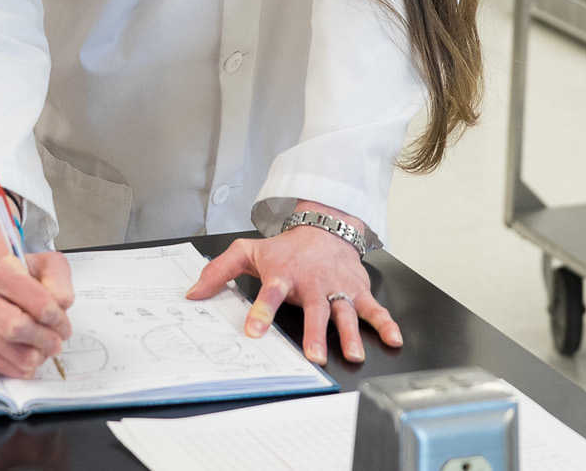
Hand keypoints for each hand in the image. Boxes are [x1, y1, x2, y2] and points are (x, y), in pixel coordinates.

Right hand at [0, 189, 73, 378]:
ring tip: (46, 345)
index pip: (34, 299)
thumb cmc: (18, 264)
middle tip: (59, 336)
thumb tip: (62, 307)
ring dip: (38, 353)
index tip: (62, 316)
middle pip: (19, 328)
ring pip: (11, 350)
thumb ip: (61, 280)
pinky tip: (29, 354)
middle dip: (48, 337)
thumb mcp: (46, 258)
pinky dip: (20, 365)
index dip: (56, 313)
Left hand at [184, 201, 401, 365]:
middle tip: (314, 357)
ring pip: (344, 312)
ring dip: (350, 334)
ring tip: (353, 355)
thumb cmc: (284, 248)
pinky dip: (387, 323)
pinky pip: (374, 308)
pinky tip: (394, 339)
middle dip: (315, 333)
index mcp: (283, 273)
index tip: (254, 331)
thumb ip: (218, 272)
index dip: (262, 311)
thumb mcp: (247, 252)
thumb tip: (191, 295)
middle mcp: (312, 282)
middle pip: (314, 309)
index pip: (270, 292)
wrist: (323, 228)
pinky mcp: (358, 290)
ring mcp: (337, 287)